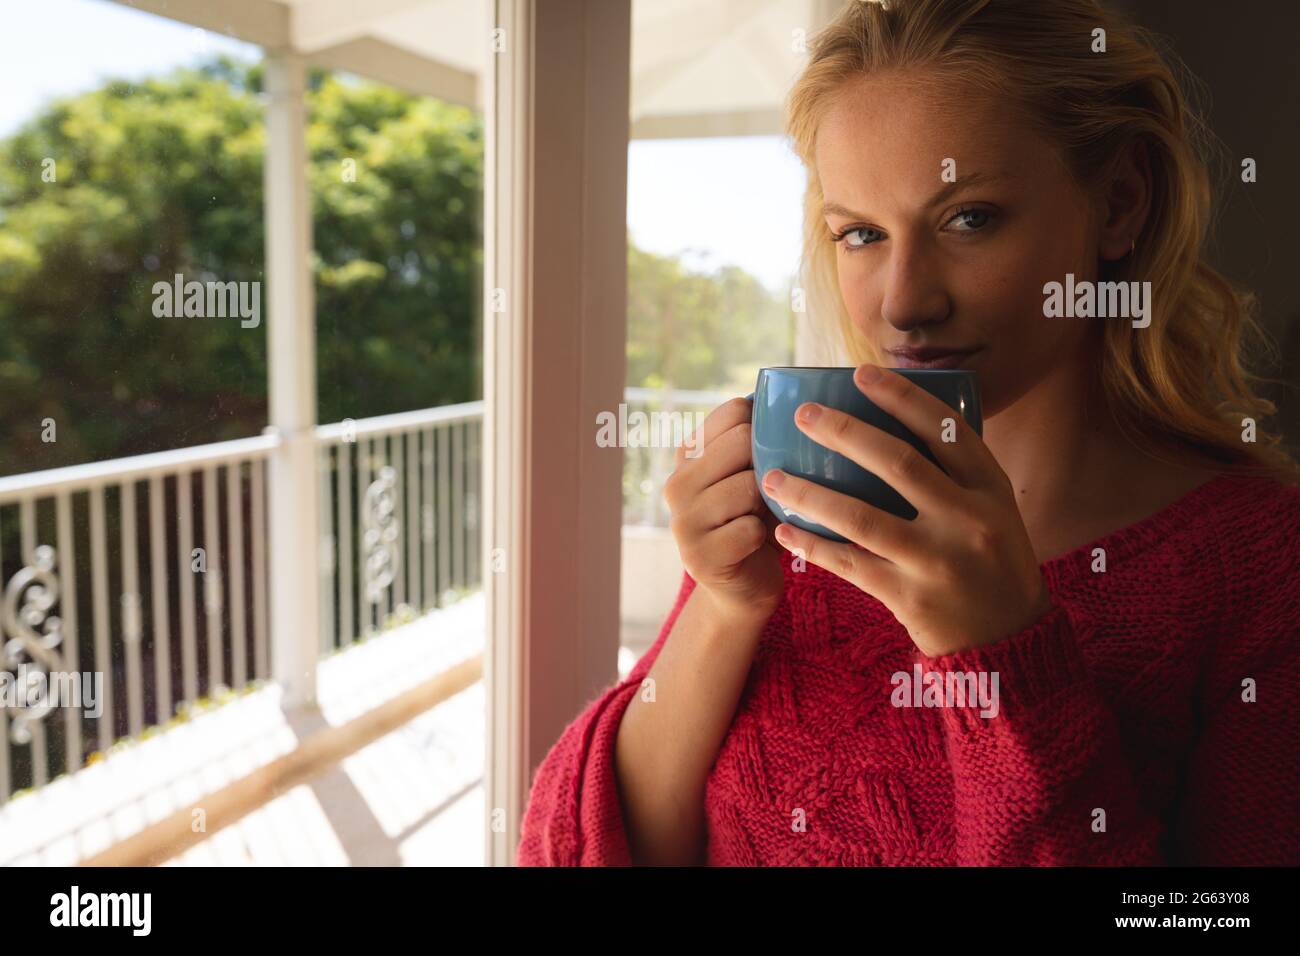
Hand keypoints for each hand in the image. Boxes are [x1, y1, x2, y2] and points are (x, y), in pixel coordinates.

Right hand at [664, 396, 784, 622]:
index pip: (734, 411)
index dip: (767, 429)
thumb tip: (796, 397)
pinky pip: (751, 530)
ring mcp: (683, 521)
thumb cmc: (758, 522)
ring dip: (770, 504)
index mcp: (688, 455)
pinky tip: (760, 545)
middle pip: (742, 442)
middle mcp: (677, 484)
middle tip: (772, 492)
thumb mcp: (754, 474)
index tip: (774, 454)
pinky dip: (768, 538)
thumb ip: (760, 440)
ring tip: (766, 517)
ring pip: (748, 487)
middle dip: (770, 466)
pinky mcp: (699, 557)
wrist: (744, 589)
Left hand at [760, 364, 1051, 656]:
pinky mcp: (910, 597)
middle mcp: (968, 519)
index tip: (861, 374)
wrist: (1009, 640)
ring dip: (811, 493)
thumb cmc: (990, 560)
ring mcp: (937, 560)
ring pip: (861, 517)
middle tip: (803, 415)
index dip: (901, 398)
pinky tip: (784, 529)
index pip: (944, 429)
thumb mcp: (993, 508)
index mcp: (990, 488)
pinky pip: (850, 564)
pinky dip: (813, 545)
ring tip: (773, 476)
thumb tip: (895, 418)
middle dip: (843, 432)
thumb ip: (954, 472)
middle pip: (897, 463)